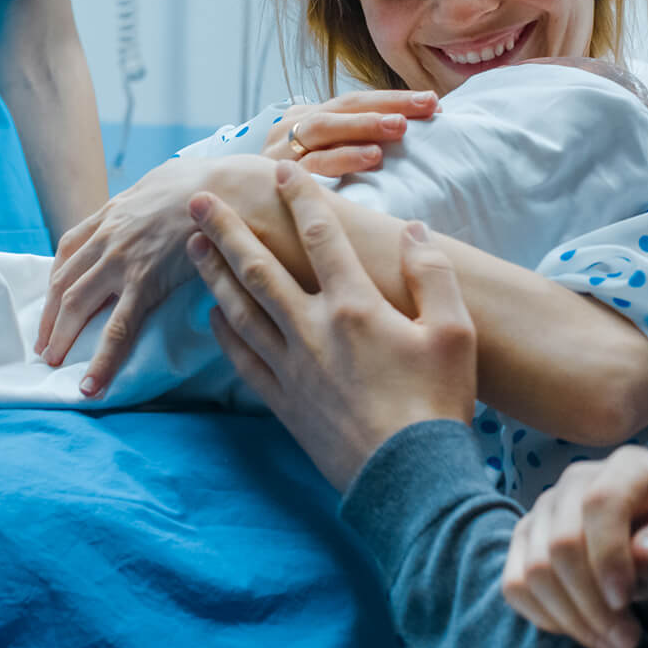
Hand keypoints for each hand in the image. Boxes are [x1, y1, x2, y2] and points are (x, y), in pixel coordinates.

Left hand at [38, 157, 213, 396]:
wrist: (224, 188)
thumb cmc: (204, 183)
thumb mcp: (163, 181)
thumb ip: (150, 195)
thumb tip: (156, 194)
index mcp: (112, 212)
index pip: (69, 248)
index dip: (57, 278)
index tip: (53, 300)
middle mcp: (107, 236)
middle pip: (62, 282)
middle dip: (48, 316)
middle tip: (43, 344)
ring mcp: (121, 260)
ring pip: (75, 304)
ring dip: (59, 336)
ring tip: (52, 362)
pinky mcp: (144, 283)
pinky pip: (117, 329)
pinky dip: (101, 360)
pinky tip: (91, 384)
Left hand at [184, 161, 475, 490]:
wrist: (410, 476)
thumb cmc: (438, 402)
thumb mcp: (454, 332)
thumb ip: (433, 274)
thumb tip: (413, 230)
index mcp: (356, 306)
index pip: (320, 237)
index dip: (300, 199)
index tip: (280, 171)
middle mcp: (313, 329)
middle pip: (259, 268)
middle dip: (226, 230)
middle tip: (196, 201)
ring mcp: (293, 368)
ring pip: (241, 310)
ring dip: (214, 274)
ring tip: (193, 248)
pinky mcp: (285, 403)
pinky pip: (244, 360)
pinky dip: (225, 334)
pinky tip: (214, 317)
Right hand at [263, 90, 437, 177]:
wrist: (223, 210)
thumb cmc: (287, 193)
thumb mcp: (316, 161)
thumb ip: (348, 146)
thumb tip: (402, 136)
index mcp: (306, 118)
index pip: (355, 100)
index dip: (394, 98)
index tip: (434, 102)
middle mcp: (291, 127)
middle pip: (345, 106)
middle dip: (388, 104)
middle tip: (427, 105)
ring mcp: (279, 149)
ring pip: (326, 128)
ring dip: (365, 125)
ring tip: (400, 127)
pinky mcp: (273, 176)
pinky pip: (312, 164)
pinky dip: (343, 158)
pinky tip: (372, 158)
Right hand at [501, 445, 647, 647]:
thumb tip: (644, 554)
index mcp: (628, 468)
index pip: (600, 504)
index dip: (608, 557)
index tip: (626, 601)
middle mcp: (577, 480)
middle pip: (561, 544)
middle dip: (592, 604)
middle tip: (628, 640)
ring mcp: (545, 509)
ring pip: (535, 570)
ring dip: (572, 619)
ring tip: (614, 643)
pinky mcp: (525, 540)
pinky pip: (516, 585)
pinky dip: (547, 618)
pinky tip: (583, 630)